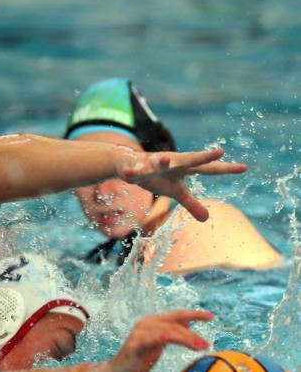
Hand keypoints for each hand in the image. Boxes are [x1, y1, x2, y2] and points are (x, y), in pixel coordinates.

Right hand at [109, 310, 212, 371]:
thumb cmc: (139, 359)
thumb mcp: (159, 344)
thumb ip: (171, 333)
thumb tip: (188, 323)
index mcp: (153, 322)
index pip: (177, 315)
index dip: (194, 314)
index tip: (211, 316)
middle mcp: (146, 324)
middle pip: (174, 324)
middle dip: (192, 334)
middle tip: (207, 344)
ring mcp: (139, 334)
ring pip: (166, 331)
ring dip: (184, 338)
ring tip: (199, 347)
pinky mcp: (133, 345)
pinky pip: (148, 340)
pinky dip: (159, 337)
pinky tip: (167, 338)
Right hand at [116, 147, 246, 220]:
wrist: (131, 163)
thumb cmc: (159, 176)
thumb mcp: (176, 191)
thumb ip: (191, 203)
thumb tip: (207, 219)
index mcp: (184, 167)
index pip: (208, 169)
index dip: (225, 169)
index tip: (244, 168)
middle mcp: (173, 162)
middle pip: (190, 160)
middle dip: (203, 157)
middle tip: (219, 152)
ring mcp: (154, 163)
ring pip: (159, 162)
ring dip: (162, 161)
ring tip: (166, 159)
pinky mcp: (137, 167)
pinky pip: (134, 171)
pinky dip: (131, 173)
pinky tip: (127, 176)